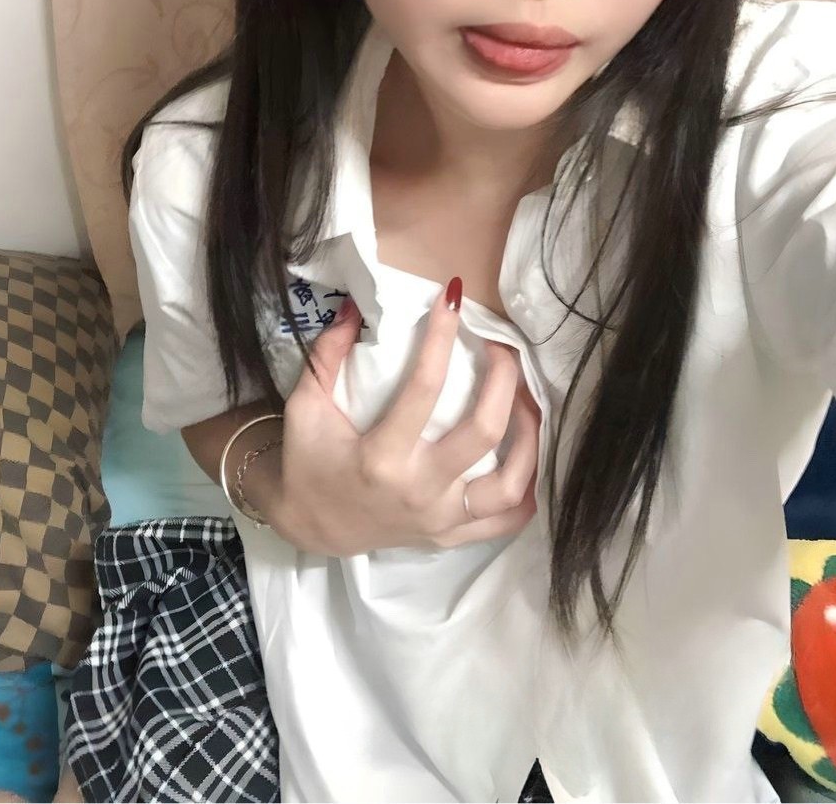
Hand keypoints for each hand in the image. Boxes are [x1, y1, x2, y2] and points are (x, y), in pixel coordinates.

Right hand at [263, 286, 539, 555]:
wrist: (310, 526)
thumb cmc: (309, 461)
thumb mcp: (307, 406)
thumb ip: (327, 354)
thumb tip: (355, 306)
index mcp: (381, 457)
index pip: (424, 389)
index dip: (441, 338)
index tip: (451, 300)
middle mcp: (418, 491)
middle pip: (484, 432)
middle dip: (503, 380)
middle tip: (501, 347)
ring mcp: (440, 519)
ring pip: (509, 483)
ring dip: (528, 436)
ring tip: (526, 398)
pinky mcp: (450, 536)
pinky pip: (506, 520)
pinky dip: (528, 488)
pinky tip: (528, 453)